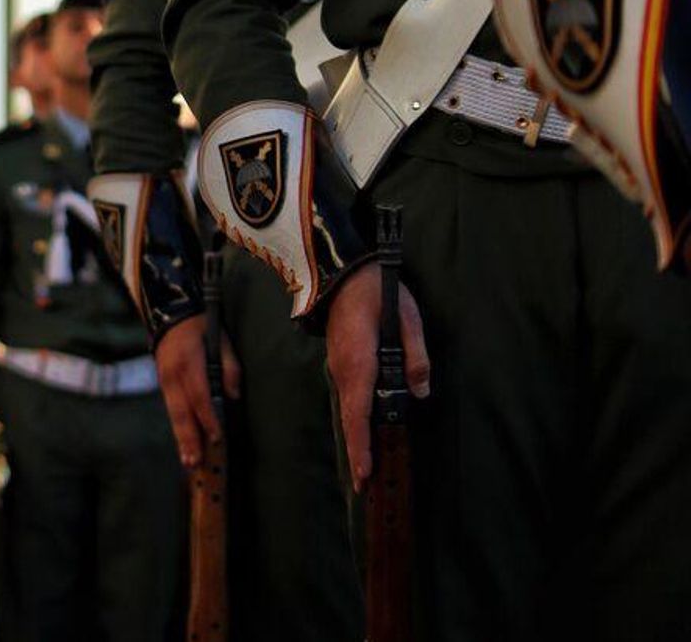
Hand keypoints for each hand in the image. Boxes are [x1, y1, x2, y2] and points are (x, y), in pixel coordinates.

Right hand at [155, 314, 240, 469]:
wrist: (170, 313)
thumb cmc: (202, 327)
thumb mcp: (222, 340)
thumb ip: (229, 368)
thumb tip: (233, 395)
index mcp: (189, 363)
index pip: (200, 396)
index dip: (208, 418)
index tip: (217, 438)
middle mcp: (173, 375)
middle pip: (182, 412)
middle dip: (190, 439)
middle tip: (195, 462)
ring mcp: (164, 380)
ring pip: (174, 415)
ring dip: (182, 439)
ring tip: (188, 460)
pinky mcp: (162, 384)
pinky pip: (171, 410)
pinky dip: (178, 428)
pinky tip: (184, 444)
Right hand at [326, 262, 428, 492]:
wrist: (343, 273)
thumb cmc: (377, 292)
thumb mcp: (408, 318)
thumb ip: (416, 357)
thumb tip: (421, 392)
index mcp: (359, 363)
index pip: (358, 413)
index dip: (361, 446)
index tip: (364, 474)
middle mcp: (343, 371)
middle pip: (350, 419)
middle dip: (357, 453)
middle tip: (364, 486)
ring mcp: (339, 368)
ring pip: (349, 410)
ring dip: (358, 437)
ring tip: (367, 465)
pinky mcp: (342, 364)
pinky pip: (350, 397)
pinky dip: (357, 419)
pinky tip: (366, 430)